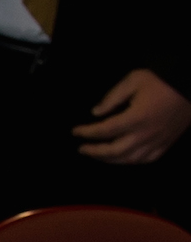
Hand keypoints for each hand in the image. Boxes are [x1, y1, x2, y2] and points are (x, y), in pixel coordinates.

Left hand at [74, 69, 190, 164]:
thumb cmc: (162, 80)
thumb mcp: (134, 80)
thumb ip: (112, 97)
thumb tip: (96, 112)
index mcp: (136, 117)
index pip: (104, 131)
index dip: (87, 133)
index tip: (75, 132)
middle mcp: (146, 134)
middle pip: (114, 151)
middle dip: (94, 152)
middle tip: (82, 149)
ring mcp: (158, 141)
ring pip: (130, 159)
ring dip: (110, 160)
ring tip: (97, 154)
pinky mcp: (167, 143)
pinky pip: (147, 159)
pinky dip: (131, 161)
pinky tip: (122, 157)